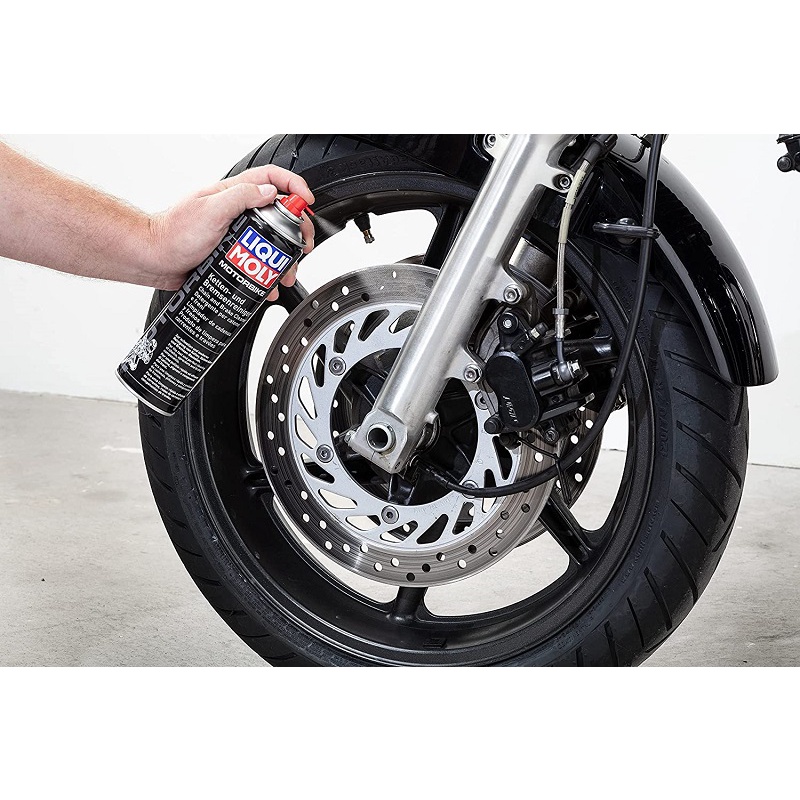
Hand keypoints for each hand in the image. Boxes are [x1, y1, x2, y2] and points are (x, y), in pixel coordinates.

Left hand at [146, 165, 315, 296]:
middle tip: (304, 244)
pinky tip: (269, 285)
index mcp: (233, 194)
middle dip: (297, 229)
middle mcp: (237, 212)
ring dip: (286, 258)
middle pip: (279, 214)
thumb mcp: (210, 210)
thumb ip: (240, 197)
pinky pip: (257, 264)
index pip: (270, 178)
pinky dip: (268, 276)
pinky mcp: (232, 256)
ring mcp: (235, 235)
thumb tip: (269, 192)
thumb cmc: (173, 233)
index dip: (293, 185)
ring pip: (271, 242)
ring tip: (288, 271)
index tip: (306, 202)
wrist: (154, 260)